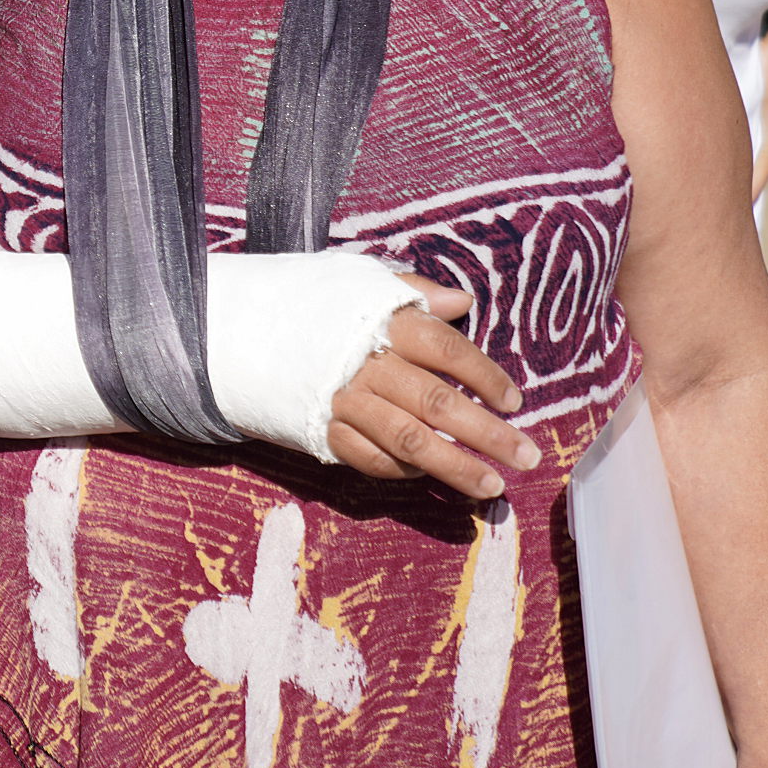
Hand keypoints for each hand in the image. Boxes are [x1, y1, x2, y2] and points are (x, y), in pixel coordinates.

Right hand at [323, 277, 538, 500]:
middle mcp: (366, 365)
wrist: (241, 331)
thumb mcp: (360, 283)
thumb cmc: (316, 308)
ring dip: (455, 466)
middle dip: (488, 433)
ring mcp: (343, 402)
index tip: (514, 401)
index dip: (485, 376)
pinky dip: (403, 471)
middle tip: (526, 457)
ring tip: (492, 485)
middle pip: (437, 403)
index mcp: (381, 325)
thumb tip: (463, 301)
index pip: (447, 351)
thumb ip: (415, 293)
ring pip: (409, 440)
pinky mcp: (323, 430)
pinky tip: (429, 476)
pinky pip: (371, 459)